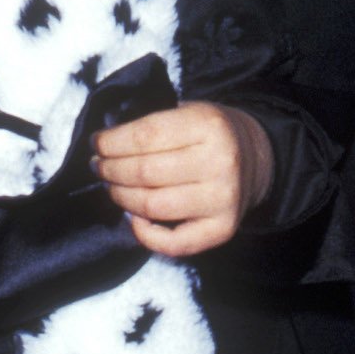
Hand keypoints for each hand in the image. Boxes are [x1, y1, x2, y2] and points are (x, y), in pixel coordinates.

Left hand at [93, 101, 273, 256]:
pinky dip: (145, 234)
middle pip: (145, 172)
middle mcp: (220, 161)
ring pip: (152, 206)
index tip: (96, 144)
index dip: (112, 142)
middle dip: (111, 170)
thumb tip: (105, 144)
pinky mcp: (223, 228)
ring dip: (121, 197)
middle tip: (99, 167)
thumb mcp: (189, 111)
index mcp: (208, 124)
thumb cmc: (211, 132)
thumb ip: (154, 124)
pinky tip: (134, 218)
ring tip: (112, 187)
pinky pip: (174, 242)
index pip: (145, 135)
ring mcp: (223, 198)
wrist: (258, 156)